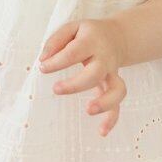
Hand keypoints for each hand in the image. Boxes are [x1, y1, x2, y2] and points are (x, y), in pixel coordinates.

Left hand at [39, 18, 128, 136]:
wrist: (117, 37)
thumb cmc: (87, 35)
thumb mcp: (71, 28)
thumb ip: (55, 40)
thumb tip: (43, 60)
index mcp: (92, 42)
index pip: (74, 52)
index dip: (57, 61)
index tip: (42, 68)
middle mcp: (105, 59)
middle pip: (96, 73)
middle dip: (76, 84)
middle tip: (56, 89)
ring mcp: (112, 75)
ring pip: (116, 90)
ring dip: (104, 102)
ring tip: (88, 111)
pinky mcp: (114, 87)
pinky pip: (118, 105)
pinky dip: (112, 120)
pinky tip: (101, 132)